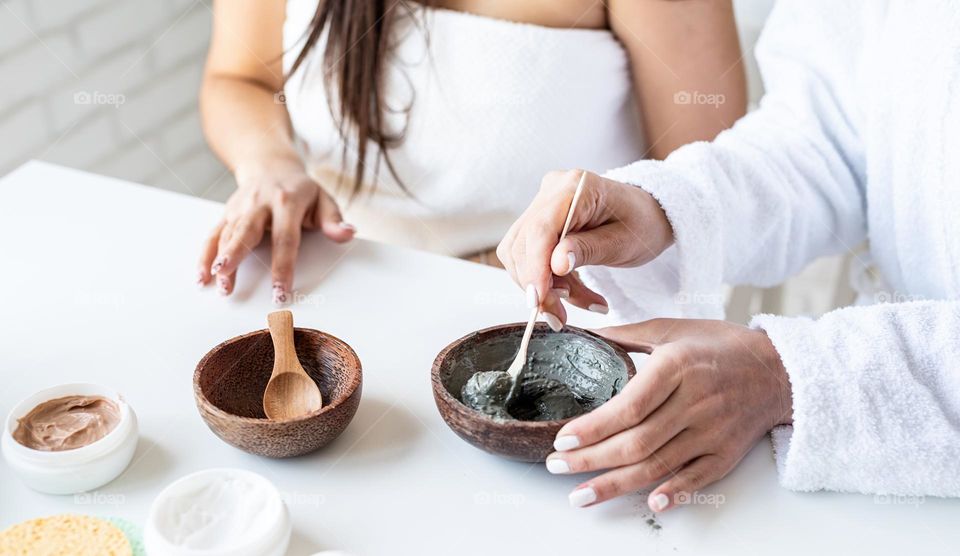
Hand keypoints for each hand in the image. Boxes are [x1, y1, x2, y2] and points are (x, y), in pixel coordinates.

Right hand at [197, 156, 354, 301]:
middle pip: (247, 231)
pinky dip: (205, 254)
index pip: (285, 238)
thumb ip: (333, 220)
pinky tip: (201, 275)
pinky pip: (214, 234)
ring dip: (219, 259)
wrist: (271, 166)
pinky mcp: (227, 213)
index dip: (282, 266)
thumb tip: (347, 233)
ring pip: (228, 234)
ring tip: (217, 283)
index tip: (280, 291)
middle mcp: (260, 203)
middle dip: (236, 256)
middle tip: (227, 280)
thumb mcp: (323, 199)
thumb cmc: (301, 190)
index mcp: (288, 201)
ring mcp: (241, 207)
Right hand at [497, 170, 672, 326]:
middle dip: (538, 285)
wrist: (647, 214)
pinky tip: (571, 292)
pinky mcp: (540, 220)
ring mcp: (543, 204)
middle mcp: (553, 190)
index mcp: (577, 187)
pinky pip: (528, 256)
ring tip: (579, 301)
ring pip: (519, 254)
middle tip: (560, 316)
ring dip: (543, 287)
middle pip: (523, 243)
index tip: (539, 300)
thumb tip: (556, 265)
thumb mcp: (623, 243)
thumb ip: (588, 250)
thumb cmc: (642, 224)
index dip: (535, 267)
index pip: (541, 229)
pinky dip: (546, 281)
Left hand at [547, 318, 792, 511]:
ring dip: (615, 485)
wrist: (780, 369)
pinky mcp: (727, 453)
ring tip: (581, 495)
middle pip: (636, 441)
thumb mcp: (673, 328)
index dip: (593, 427)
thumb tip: (582, 334)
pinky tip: (647, 504)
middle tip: (557, 467)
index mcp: (677, 367)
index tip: (562, 439)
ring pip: (658, 465)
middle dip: (591, 460)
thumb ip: (627, 334)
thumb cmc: (721, 346)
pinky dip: (673, 493)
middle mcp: (694, 402)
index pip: (628, 406)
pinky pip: (697, 478)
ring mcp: (712, 431)